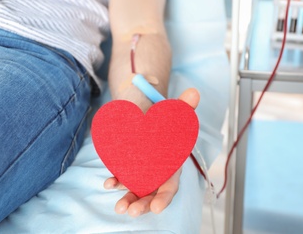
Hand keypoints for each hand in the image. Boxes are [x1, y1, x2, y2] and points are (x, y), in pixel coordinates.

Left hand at [103, 88, 199, 216]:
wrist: (147, 109)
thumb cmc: (164, 114)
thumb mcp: (174, 110)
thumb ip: (184, 105)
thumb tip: (194, 92)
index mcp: (172, 162)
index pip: (171, 183)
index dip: (165, 197)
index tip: (156, 208)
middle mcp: (158, 170)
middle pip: (153, 192)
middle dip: (144, 203)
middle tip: (133, 211)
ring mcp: (143, 169)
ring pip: (137, 189)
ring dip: (129, 199)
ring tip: (119, 208)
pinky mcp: (129, 165)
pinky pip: (123, 176)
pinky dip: (117, 181)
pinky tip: (108, 183)